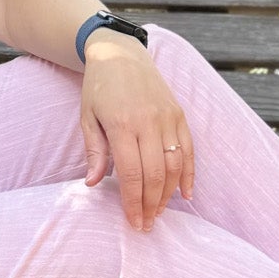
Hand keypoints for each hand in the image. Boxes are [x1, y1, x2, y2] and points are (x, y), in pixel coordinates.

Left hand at [80, 32, 195, 227]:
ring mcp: (167, 117)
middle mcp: (149, 122)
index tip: (133, 222)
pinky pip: (189, 149)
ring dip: (169, 193)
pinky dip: (190, 173)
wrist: (121, 52)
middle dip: (152, 205)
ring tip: (159, 212)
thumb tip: (94, 183)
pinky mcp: (179, 114)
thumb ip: (94, 151)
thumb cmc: (99, 87)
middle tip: (146, 224)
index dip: (134, 202)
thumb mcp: (87, 116)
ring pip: (175, 165)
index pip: (133, 174)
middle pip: (156, 174)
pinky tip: (186, 194)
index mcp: (122, 124)